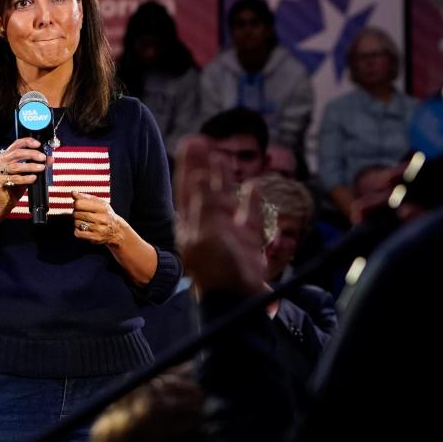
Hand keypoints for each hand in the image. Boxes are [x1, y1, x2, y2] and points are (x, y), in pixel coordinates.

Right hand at [0, 138, 46, 211]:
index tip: (38, 145)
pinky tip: (33, 178)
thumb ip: (36, 165)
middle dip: (32, 154)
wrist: (4, 202)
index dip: (28, 142)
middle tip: (43, 158)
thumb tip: (50, 159)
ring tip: (41, 168)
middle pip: (16, 153)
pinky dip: (25, 178)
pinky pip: (14, 178)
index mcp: (5, 156)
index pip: (16, 144)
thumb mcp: (27, 173)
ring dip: (30, 166)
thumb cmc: (15, 186)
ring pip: (15, 166)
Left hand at [72, 192, 131, 245]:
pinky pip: (78, 233)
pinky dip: (78, 230)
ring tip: (84, 222)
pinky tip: (83, 229)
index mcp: (102, 207)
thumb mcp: (99, 203)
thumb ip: (85, 197)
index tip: (79, 206)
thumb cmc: (105, 214)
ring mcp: (98, 229)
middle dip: (76, 214)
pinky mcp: (94, 238)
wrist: (117, 230)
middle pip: (76, 214)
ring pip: (76, 223)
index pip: (79, 204)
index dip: (76, 204)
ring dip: (77, 222)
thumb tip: (73, 192)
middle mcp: (102, 218)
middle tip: (81, 214)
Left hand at [174, 135, 265, 294]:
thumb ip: (203, 206)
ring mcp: (229, 234)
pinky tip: (255, 186)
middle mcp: (208, 226)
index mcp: (191, 226)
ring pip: (226, 199)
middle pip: (204, 189)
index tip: (190, 142)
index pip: (187, 188)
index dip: (189, 165)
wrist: (238, 302)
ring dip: (224, 178)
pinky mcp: (249, 244)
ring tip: (222, 157)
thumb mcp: (206, 235)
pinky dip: (253, 201)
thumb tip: (195, 178)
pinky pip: (250, 217)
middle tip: (200, 139)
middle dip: (202, 166)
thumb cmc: (217, 271)